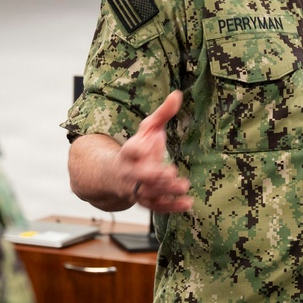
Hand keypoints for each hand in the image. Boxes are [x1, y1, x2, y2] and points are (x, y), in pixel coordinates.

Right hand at [117, 91, 192, 212]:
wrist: (115, 174)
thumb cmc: (136, 148)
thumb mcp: (147, 129)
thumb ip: (162, 114)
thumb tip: (177, 95)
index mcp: (129, 152)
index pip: (129, 150)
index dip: (137, 148)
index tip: (148, 144)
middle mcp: (129, 172)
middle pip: (138, 176)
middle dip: (152, 175)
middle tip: (169, 172)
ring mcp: (136, 188)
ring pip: (147, 193)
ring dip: (165, 191)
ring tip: (183, 186)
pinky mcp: (144, 201)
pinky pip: (156, 207)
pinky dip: (171, 207)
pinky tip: (187, 204)